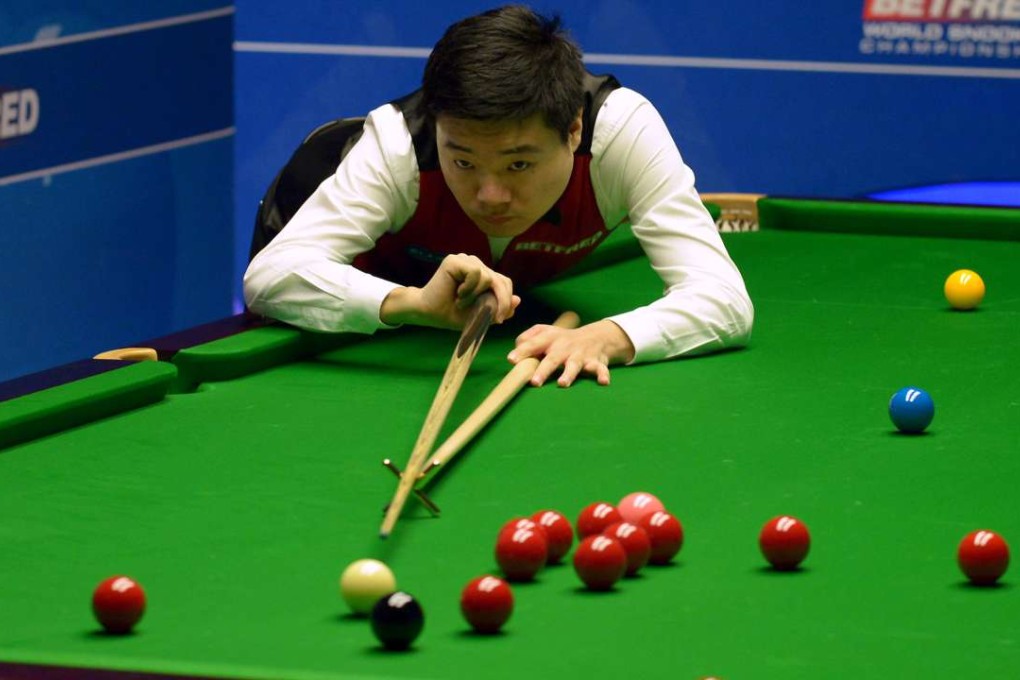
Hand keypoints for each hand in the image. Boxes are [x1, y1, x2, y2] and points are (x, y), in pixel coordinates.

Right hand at [380, 254, 519, 328]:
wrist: (428, 313)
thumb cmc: (451, 314)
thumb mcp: (480, 315)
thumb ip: (498, 308)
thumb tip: (518, 300)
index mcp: (482, 274)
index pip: (504, 282)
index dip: (505, 300)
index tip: (500, 319)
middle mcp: (475, 264)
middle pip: (501, 280)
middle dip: (500, 300)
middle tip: (495, 318)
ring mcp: (465, 260)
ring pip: (488, 277)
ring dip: (477, 296)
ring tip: (462, 302)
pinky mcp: (456, 260)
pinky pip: (476, 273)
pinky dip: (470, 289)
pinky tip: (458, 294)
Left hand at [507, 320, 635, 386]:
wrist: (597, 336)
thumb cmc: (563, 339)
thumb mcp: (545, 332)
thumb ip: (527, 339)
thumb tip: (513, 354)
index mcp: (551, 339)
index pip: (534, 344)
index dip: (523, 351)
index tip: (512, 360)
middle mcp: (565, 347)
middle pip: (553, 359)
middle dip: (544, 370)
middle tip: (535, 382)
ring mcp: (580, 355)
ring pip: (574, 365)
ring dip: (569, 374)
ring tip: (563, 383)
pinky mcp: (595, 362)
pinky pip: (600, 369)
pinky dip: (602, 375)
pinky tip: (603, 382)